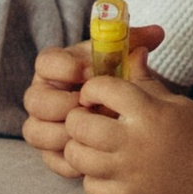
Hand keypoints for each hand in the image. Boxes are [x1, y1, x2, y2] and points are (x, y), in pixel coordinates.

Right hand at [23, 23, 167, 175]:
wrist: (125, 114)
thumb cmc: (120, 81)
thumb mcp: (126, 60)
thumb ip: (136, 43)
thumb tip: (157, 34)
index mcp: (57, 68)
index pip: (45, 62)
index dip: (64, 66)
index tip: (90, 71)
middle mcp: (44, 96)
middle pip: (35, 101)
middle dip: (62, 104)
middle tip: (89, 107)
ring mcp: (44, 125)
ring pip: (35, 132)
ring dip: (63, 133)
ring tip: (93, 132)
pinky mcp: (52, 152)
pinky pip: (51, 159)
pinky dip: (71, 160)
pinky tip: (96, 155)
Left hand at [26, 32, 192, 193]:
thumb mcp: (173, 99)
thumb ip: (144, 79)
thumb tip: (131, 49)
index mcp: (149, 112)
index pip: (102, 89)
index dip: (93, 87)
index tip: (96, 92)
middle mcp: (135, 142)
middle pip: (79, 124)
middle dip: (77, 116)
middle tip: (87, 117)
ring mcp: (129, 172)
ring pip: (77, 156)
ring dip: (79, 146)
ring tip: (92, 142)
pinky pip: (90, 186)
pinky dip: (92, 176)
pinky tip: (104, 167)